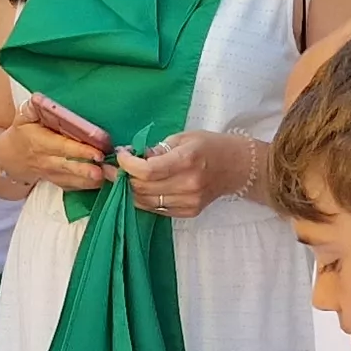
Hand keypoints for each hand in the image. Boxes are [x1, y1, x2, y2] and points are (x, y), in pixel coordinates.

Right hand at [0, 119, 114, 192]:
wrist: (11, 158)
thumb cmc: (22, 133)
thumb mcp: (22, 118)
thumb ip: (31, 108)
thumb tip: (38, 99)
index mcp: (40, 142)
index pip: (62, 147)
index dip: (79, 150)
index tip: (96, 152)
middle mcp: (47, 160)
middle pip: (69, 166)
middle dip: (87, 169)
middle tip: (104, 169)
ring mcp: (53, 173)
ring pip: (73, 179)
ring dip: (91, 179)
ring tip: (108, 176)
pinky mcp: (58, 181)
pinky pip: (72, 186)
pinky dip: (88, 186)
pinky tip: (103, 181)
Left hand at [116, 130, 259, 218]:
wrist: (237, 167)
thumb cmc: (210, 146)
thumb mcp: (184, 138)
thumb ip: (157, 149)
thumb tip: (132, 156)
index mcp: (187, 160)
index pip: (148, 170)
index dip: (128, 165)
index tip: (120, 156)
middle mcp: (188, 185)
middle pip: (143, 188)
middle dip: (123, 177)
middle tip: (113, 167)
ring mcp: (189, 202)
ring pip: (146, 202)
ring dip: (130, 190)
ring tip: (124, 177)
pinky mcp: (189, 212)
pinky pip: (156, 210)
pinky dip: (144, 199)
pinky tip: (141, 187)